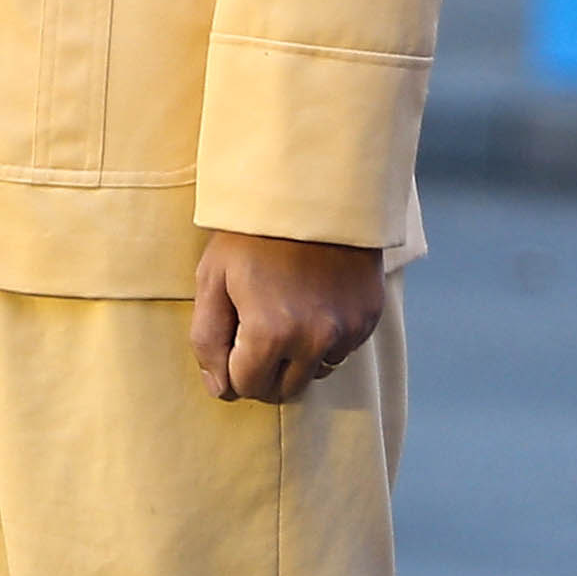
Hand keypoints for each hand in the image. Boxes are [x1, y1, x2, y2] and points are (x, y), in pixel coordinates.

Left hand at [189, 230, 388, 406]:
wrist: (314, 186)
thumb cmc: (253, 231)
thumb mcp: (213, 277)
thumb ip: (207, 339)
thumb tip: (219, 388)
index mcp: (270, 332)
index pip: (245, 387)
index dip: (232, 365)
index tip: (234, 333)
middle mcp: (314, 339)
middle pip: (284, 390)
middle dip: (265, 370)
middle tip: (258, 328)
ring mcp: (347, 328)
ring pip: (316, 371)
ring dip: (299, 355)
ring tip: (289, 307)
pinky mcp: (369, 315)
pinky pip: (343, 348)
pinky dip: (327, 336)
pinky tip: (315, 297)